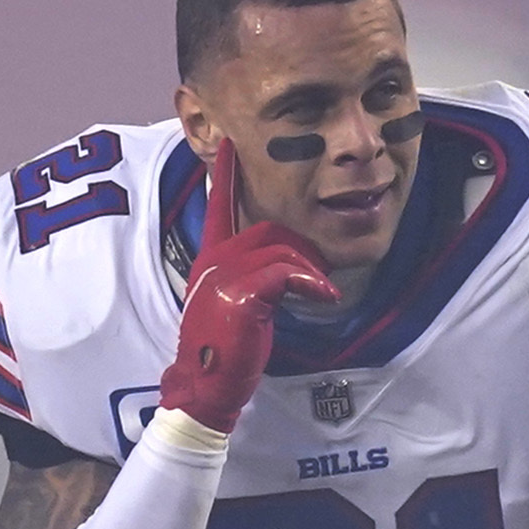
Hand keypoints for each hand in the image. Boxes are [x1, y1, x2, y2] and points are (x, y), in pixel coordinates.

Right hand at [160, 138, 335, 432]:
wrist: (205, 386)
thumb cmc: (223, 350)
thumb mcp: (235, 303)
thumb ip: (253, 277)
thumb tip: (290, 269)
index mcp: (211, 258)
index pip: (219, 206)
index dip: (225, 174)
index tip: (229, 143)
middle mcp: (215, 259)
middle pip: (270, 229)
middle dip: (301, 251)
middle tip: (317, 278)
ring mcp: (225, 275)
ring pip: (282, 248)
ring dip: (310, 270)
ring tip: (320, 293)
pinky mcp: (241, 293)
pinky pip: (287, 272)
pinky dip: (311, 282)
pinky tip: (322, 296)